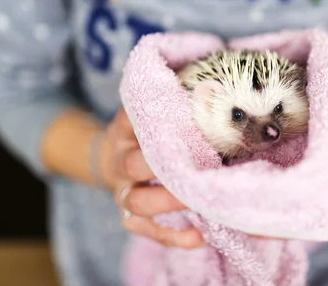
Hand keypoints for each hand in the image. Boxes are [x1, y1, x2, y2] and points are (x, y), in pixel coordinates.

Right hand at [101, 107, 205, 248]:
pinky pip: (149, 231)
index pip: (132, 123)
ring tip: (199, 201)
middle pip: (132, 165)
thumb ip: (172, 106)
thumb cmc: (146, 135)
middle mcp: (120, 162)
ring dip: (169, 203)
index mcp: (125, 132)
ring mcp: (123, 193)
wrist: (113, 159)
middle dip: (163, 167)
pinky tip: (200, 235)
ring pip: (137, 203)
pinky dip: (174, 236)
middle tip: (196, 166)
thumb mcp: (149, 115)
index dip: (156, 125)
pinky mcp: (130, 218)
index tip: (187, 125)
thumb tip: (214, 92)